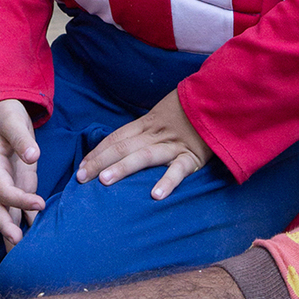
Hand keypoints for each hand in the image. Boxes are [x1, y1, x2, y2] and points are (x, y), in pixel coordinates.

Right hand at [0, 99, 42, 247]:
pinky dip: (29, 220)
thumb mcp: (14, 122)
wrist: (4, 110)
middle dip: (6, 228)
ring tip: (24, 255)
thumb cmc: (7, 115)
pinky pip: (21, 206)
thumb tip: (32, 156)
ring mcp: (9, 183)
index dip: (19, 200)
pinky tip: (39, 235)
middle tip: (19, 246)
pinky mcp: (20, 183)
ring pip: (7, 213)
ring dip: (14, 231)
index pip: (3, 190)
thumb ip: (23, 139)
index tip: (40, 204)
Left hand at [76, 89, 210, 200]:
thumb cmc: (187, 113)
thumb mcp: (161, 117)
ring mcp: (174, 145)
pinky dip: (167, 181)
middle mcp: (156, 133)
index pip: (116, 138)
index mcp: (147, 123)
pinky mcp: (193, 157)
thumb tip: (120, 147)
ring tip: (104, 182)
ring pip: (144, 155)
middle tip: (81, 178)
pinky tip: (155, 195)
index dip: (97, 152)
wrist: (217, 102)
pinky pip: (179, 169)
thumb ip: (144, 131)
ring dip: (123, 168)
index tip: (80, 168)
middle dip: (100, 161)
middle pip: (123, 146)